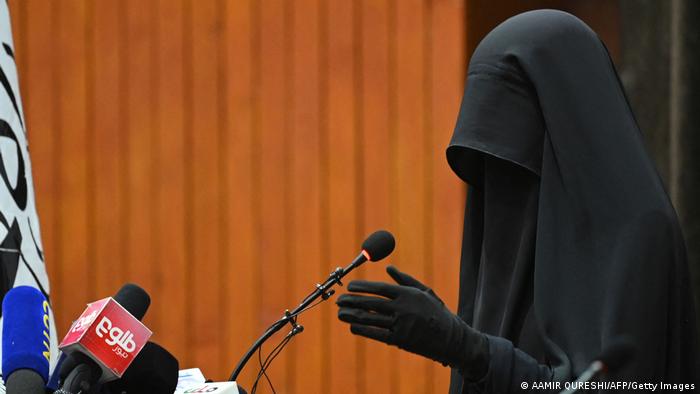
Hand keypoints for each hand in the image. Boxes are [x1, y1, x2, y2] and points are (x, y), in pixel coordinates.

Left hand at [336, 265, 488, 379]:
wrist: (452, 339)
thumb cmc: (437, 312)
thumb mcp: (424, 291)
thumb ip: (405, 280)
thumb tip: (389, 268)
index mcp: (408, 294)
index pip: (380, 289)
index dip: (363, 287)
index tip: (350, 286)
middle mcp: (403, 309)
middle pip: (372, 303)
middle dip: (352, 301)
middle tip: (339, 300)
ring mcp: (401, 325)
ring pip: (371, 319)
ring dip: (353, 316)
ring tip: (340, 313)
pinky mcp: (400, 340)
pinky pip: (377, 334)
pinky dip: (363, 330)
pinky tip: (352, 327)